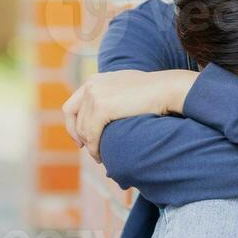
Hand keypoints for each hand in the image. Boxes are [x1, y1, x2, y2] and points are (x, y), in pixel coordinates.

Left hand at [62, 69, 196, 162]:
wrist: (166, 89)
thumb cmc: (153, 92)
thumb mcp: (126, 90)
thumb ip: (112, 97)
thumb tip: (108, 113)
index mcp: (94, 80)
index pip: (71, 106)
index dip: (73, 126)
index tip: (81, 140)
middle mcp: (91, 85)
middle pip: (72, 118)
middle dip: (80, 137)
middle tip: (91, 151)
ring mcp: (95, 95)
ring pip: (83, 129)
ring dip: (90, 146)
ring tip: (100, 157)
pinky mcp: (102, 107)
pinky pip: (91, 134)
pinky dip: (94, 148)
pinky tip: (101, 156)